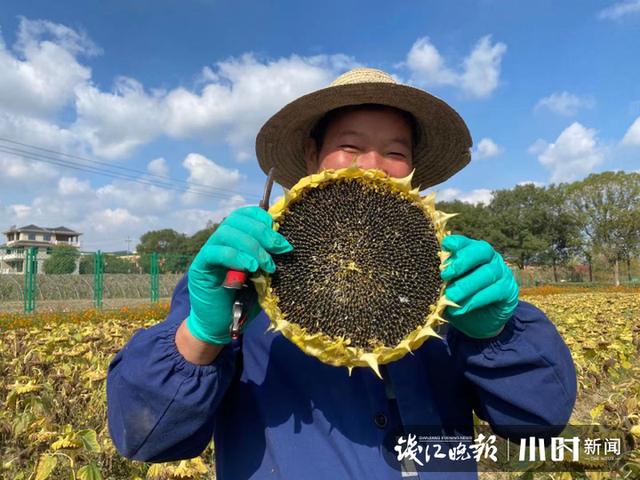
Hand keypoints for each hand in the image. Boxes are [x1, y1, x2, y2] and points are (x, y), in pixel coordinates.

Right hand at [186, 206, 292, 344]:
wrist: (220, 325)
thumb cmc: (243, 301)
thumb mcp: (262, 277)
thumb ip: (269, 260)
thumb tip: (286, 246)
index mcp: (235, 239)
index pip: (244, 214)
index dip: (262, 217)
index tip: (279, 231)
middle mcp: (220, 241)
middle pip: (237, 220)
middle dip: (262, 232)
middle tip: (280, 248)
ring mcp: (208, 252)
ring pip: (227, 233)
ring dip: (252, 246)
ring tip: (266, 264)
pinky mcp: (200, 267)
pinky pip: (215, 253)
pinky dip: (236, 257)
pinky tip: (250, 268)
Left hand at [440, 235, 518, 338]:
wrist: (479, 321)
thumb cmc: (460, 297)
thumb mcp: (448, 286)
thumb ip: (444, 278)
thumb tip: (431, 273)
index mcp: (473, 251)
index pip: (466, 242)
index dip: (457, 242)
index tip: (446, 245)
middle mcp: (490, 258)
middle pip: (481, 251)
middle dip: (462, 261)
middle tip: (445, 274)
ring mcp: (502, 272)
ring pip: (488, 273)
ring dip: (467, 285)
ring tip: (450, 296)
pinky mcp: (509, 291)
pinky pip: (495, 292)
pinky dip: (476, 300)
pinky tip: (461, 308)